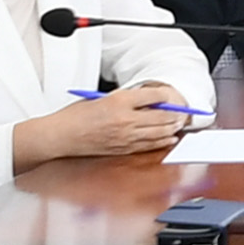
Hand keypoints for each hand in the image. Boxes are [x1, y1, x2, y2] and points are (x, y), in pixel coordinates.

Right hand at [16, 89, 196, 166]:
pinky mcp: (123, 149)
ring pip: (159, 132)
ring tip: (179, 123)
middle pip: (162, 116)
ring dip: (173, 128)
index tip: (171, 95)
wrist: (61, 136)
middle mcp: (125, 119)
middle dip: (176, 114)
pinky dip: (162, 141)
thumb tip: (146, 99)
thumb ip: (123, 98)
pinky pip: (149, 145)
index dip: (166, 96)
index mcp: (119, 101)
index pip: (153, 96)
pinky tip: (169, 138)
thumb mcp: (101, 98)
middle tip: (182, 111)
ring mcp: (126, 136)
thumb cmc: (75, 116)